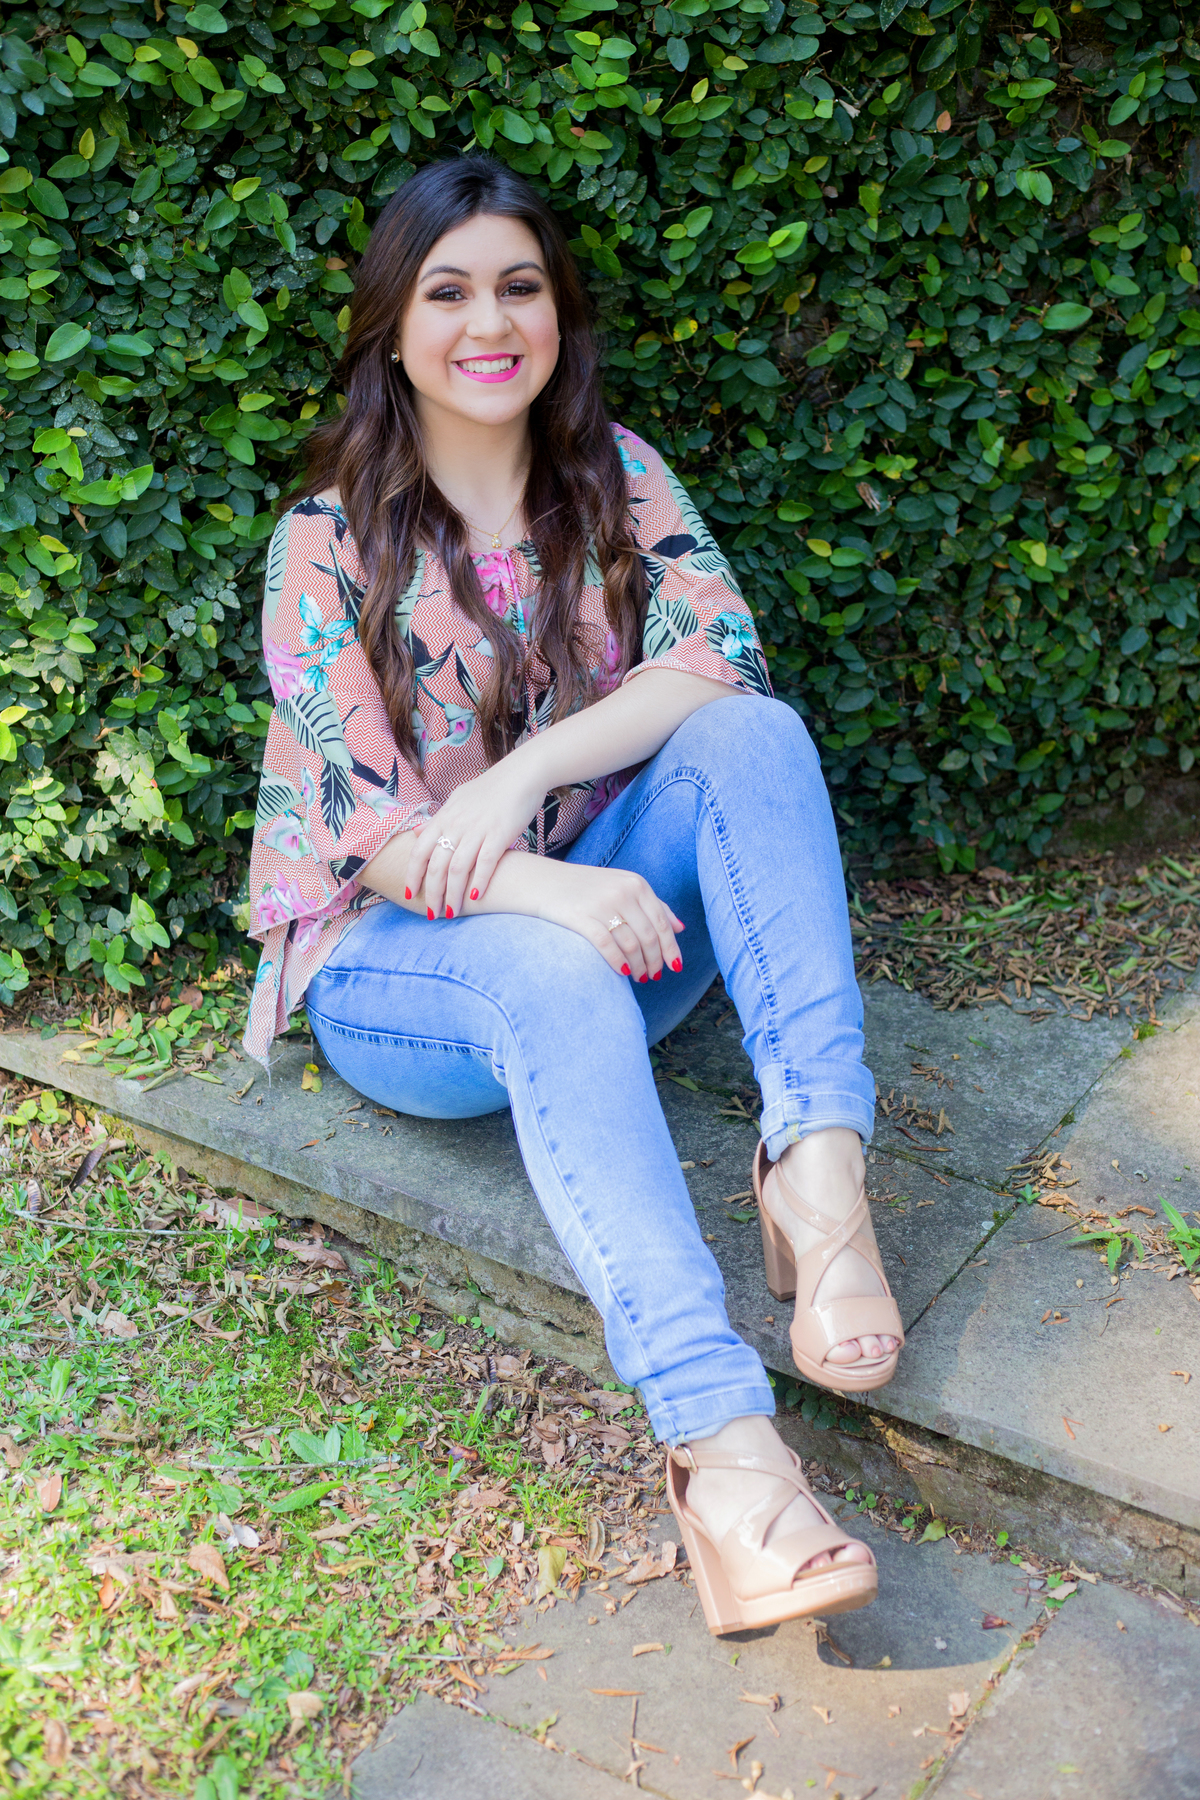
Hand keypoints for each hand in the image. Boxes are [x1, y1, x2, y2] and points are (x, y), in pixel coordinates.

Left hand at [405, 756, 543, 919]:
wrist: (521, 774)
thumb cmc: (491, 788)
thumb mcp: (457, 799)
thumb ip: (437, 819)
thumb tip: (417, 833)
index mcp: (445, 817)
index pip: (420, 851)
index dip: (413, 875)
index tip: (410, 894)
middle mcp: (457, 824)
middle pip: (437, 865)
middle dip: (432, 893)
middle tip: (433, 913)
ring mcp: (478, 829)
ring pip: (459, 869)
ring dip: (454, 894)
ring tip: (452, 912)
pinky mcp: (501, 834)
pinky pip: (486, 862)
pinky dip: (480, 881)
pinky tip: (476, 897)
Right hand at [533, 859, 683, 982]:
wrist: (544, 881)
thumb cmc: (588, 888)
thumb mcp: (623, 887)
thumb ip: (654, 904)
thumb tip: (680, 928)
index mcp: (637, 884)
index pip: (661, 923)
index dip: (670, 949)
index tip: (675, 967)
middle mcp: (622, 892)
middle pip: (648, 937)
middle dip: (655, 961)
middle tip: (653, 976)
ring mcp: (601, 905)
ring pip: (630, 945)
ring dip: (638, 966)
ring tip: (639, 977)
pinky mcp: (580, 917)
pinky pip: (607, 946)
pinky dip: (617, 962)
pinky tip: (621, 972)